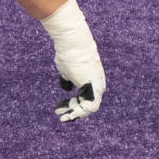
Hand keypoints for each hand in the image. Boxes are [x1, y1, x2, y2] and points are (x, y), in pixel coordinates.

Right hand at [40, 0, 105, 122]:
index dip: (74, 102)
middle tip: (60, 113)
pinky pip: (88, 106)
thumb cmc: (68, 52)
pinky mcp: (94, 88)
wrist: (72, 42)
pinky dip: (76, 112)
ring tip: (62, 116)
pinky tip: (65, 114)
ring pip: (89, 107)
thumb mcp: (66, 68)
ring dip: (75, 113)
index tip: (62, 104)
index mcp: (93, 77)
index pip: (86, 94)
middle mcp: (98, 83)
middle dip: (74, 109)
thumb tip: (66, 87)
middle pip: (88, 102)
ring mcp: (98, 86)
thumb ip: (68, 78)